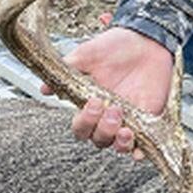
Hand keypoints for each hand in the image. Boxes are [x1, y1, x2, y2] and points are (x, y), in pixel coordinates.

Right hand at [58, 24, 174, 153]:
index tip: (94, 101)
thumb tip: (45, 89)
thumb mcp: (87, 55)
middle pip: (98, 139)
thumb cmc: (115, 47)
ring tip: (125, 128)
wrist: (146, 39)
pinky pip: (143, 146)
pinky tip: (139, 151)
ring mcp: (127, 122)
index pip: (80, 127)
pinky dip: (140, 152)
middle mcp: (107, 118)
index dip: (85, 121)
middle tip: (113, 109)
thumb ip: (67, 71)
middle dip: (104, 129)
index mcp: (90, 105)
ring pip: (118, 146)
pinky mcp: (147, 122)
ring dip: (119, 142)